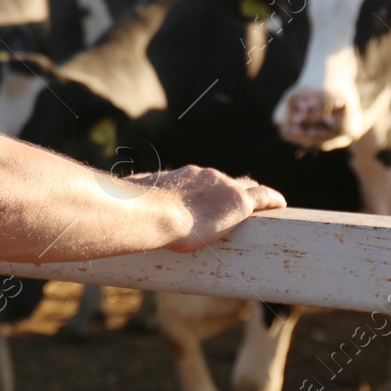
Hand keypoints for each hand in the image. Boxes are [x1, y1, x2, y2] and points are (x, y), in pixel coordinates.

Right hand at [126, 165, 285, 252]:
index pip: (199, 180)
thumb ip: (130, 198)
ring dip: (254, 195)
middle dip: (231, 190)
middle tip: (236, 203)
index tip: (207, 197)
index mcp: (181, 176)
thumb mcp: (131, 201)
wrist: (152, 214)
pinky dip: (272, 199)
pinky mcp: (239, 202)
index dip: (206, 189)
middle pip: (225, 181)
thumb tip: (109, 197)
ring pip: (246, 187)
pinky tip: (282, 204)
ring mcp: (223, 187)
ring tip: (265, 204)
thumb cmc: (136, 211)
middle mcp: (204, 176)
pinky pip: (263, 197)